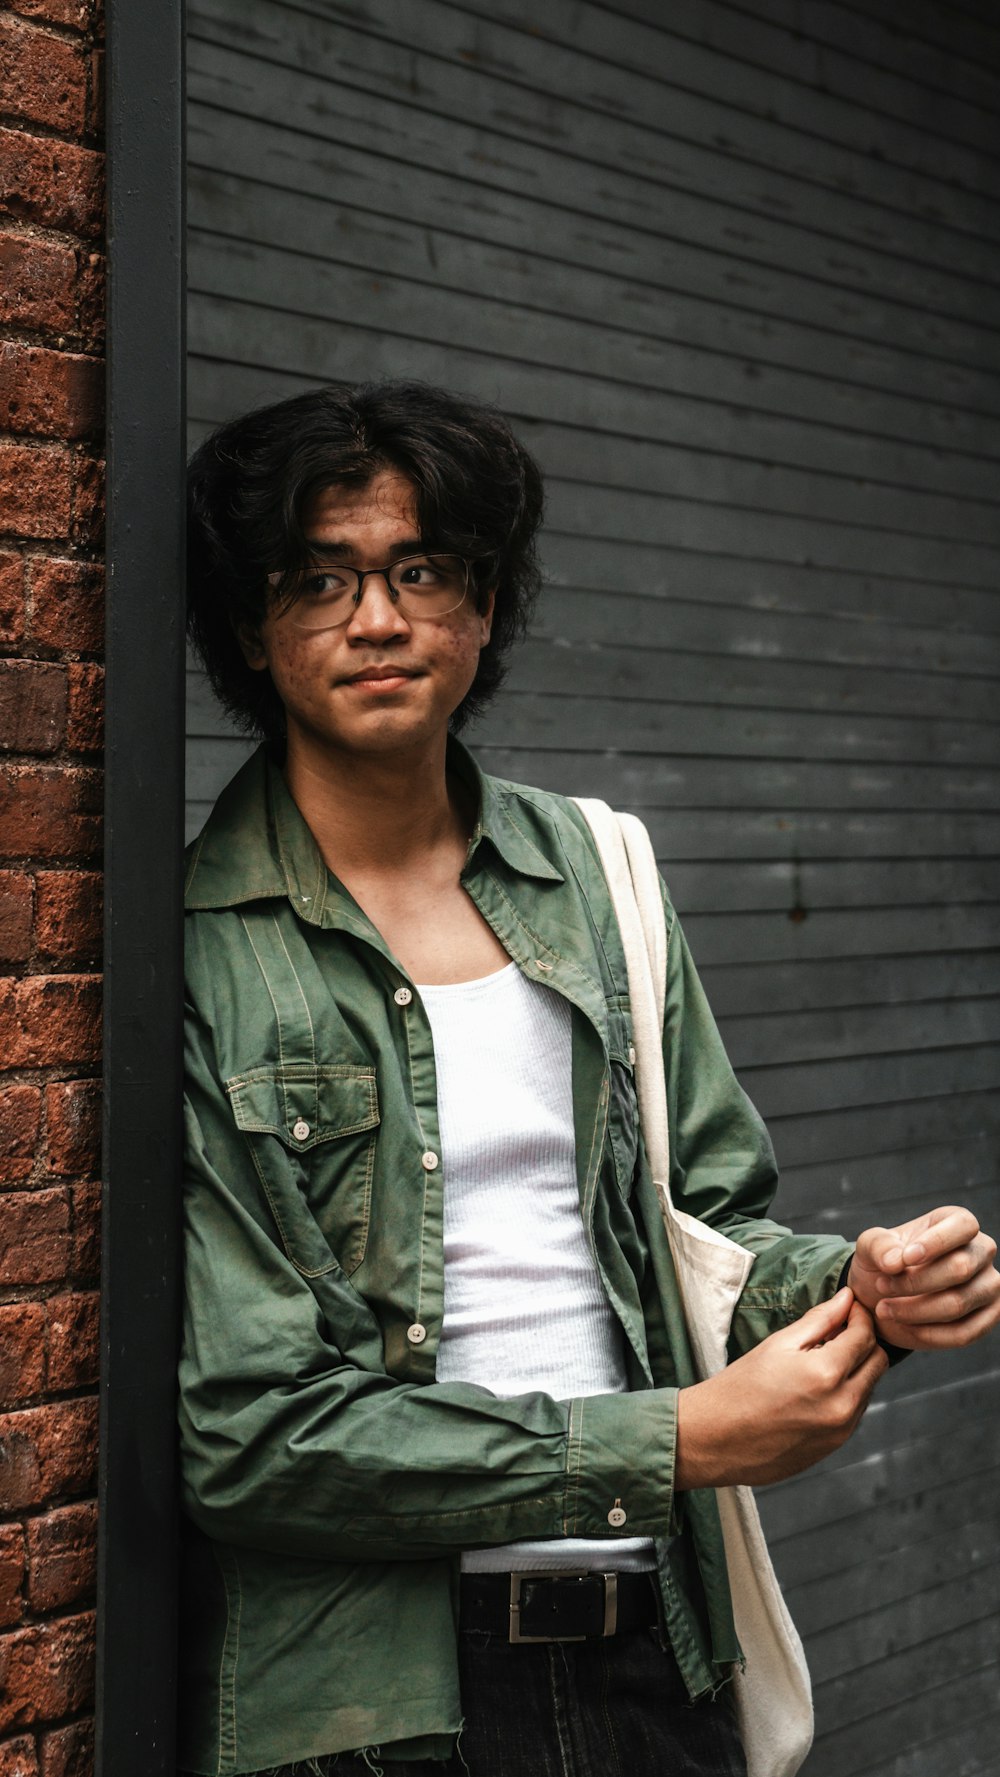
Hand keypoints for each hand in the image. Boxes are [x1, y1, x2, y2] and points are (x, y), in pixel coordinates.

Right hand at [675, 1288, 887, 1489]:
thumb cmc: (740, 1386)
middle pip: (878, 1362)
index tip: (849, 1308)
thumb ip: (819, 1320)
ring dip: (857, 1367)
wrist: (717, 1438)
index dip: (860, 1316)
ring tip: (823, 1358)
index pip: (865, 1335)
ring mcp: (841, 1430)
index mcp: (826, 1373)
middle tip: (840, 1330)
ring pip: (870, 1386)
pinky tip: (817, 1386)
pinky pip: (856, 1410)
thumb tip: (846, 1298)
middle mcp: (842, 1405)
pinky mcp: (835, 1446)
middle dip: (865, 1341)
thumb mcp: (778, 1344)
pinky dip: (847, 1392)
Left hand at [848, 1207, 999, 1351]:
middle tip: (881, 1287)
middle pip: (960, 1268)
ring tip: (885, 1309)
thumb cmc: (884, 1261)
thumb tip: (894, 1261)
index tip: (905, 1259)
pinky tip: (904, 1327)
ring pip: (959, 1303)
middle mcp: (981, 1250)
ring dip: (915, 1311)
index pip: (963, 1226)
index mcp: (957, 1222)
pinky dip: (928, 1334)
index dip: (936, 1242)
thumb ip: (880, 1246)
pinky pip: (964, 1333)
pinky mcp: (988, 1317)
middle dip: (914, 1282)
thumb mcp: (871, 1246)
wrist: (884, 1295)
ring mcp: (990, 1285)